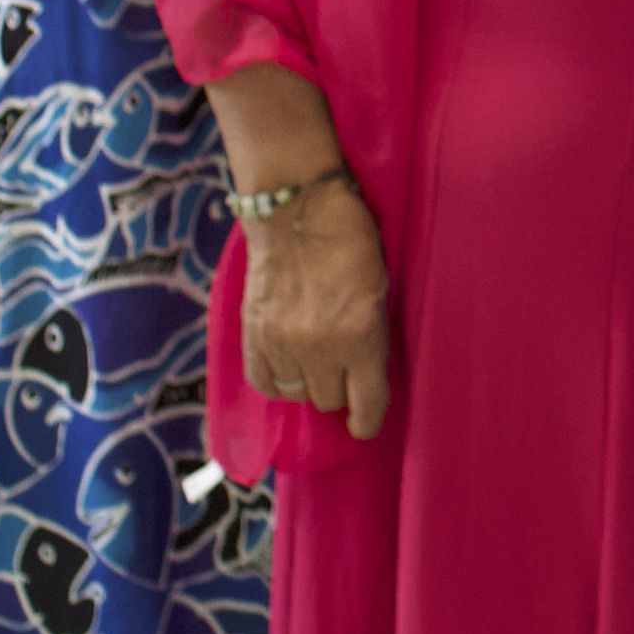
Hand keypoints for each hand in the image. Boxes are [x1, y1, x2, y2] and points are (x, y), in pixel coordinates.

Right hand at [241, 182, 392, 439]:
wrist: (296, 208)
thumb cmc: (351, 240)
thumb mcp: (379, 289)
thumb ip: (372, 336)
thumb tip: (363, 377)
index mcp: (362, 336)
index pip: (366, 403)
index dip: (367, 421)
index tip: (364, 425)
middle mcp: (321, 348)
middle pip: (328, 400)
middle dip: (339, 388)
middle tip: (341, 366)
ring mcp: (283, 344)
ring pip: (296, 394)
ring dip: (307, 382)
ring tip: (313, 357)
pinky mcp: (254, 335)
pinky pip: (264, 383)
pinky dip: (276, 380)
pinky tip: (286, 364)